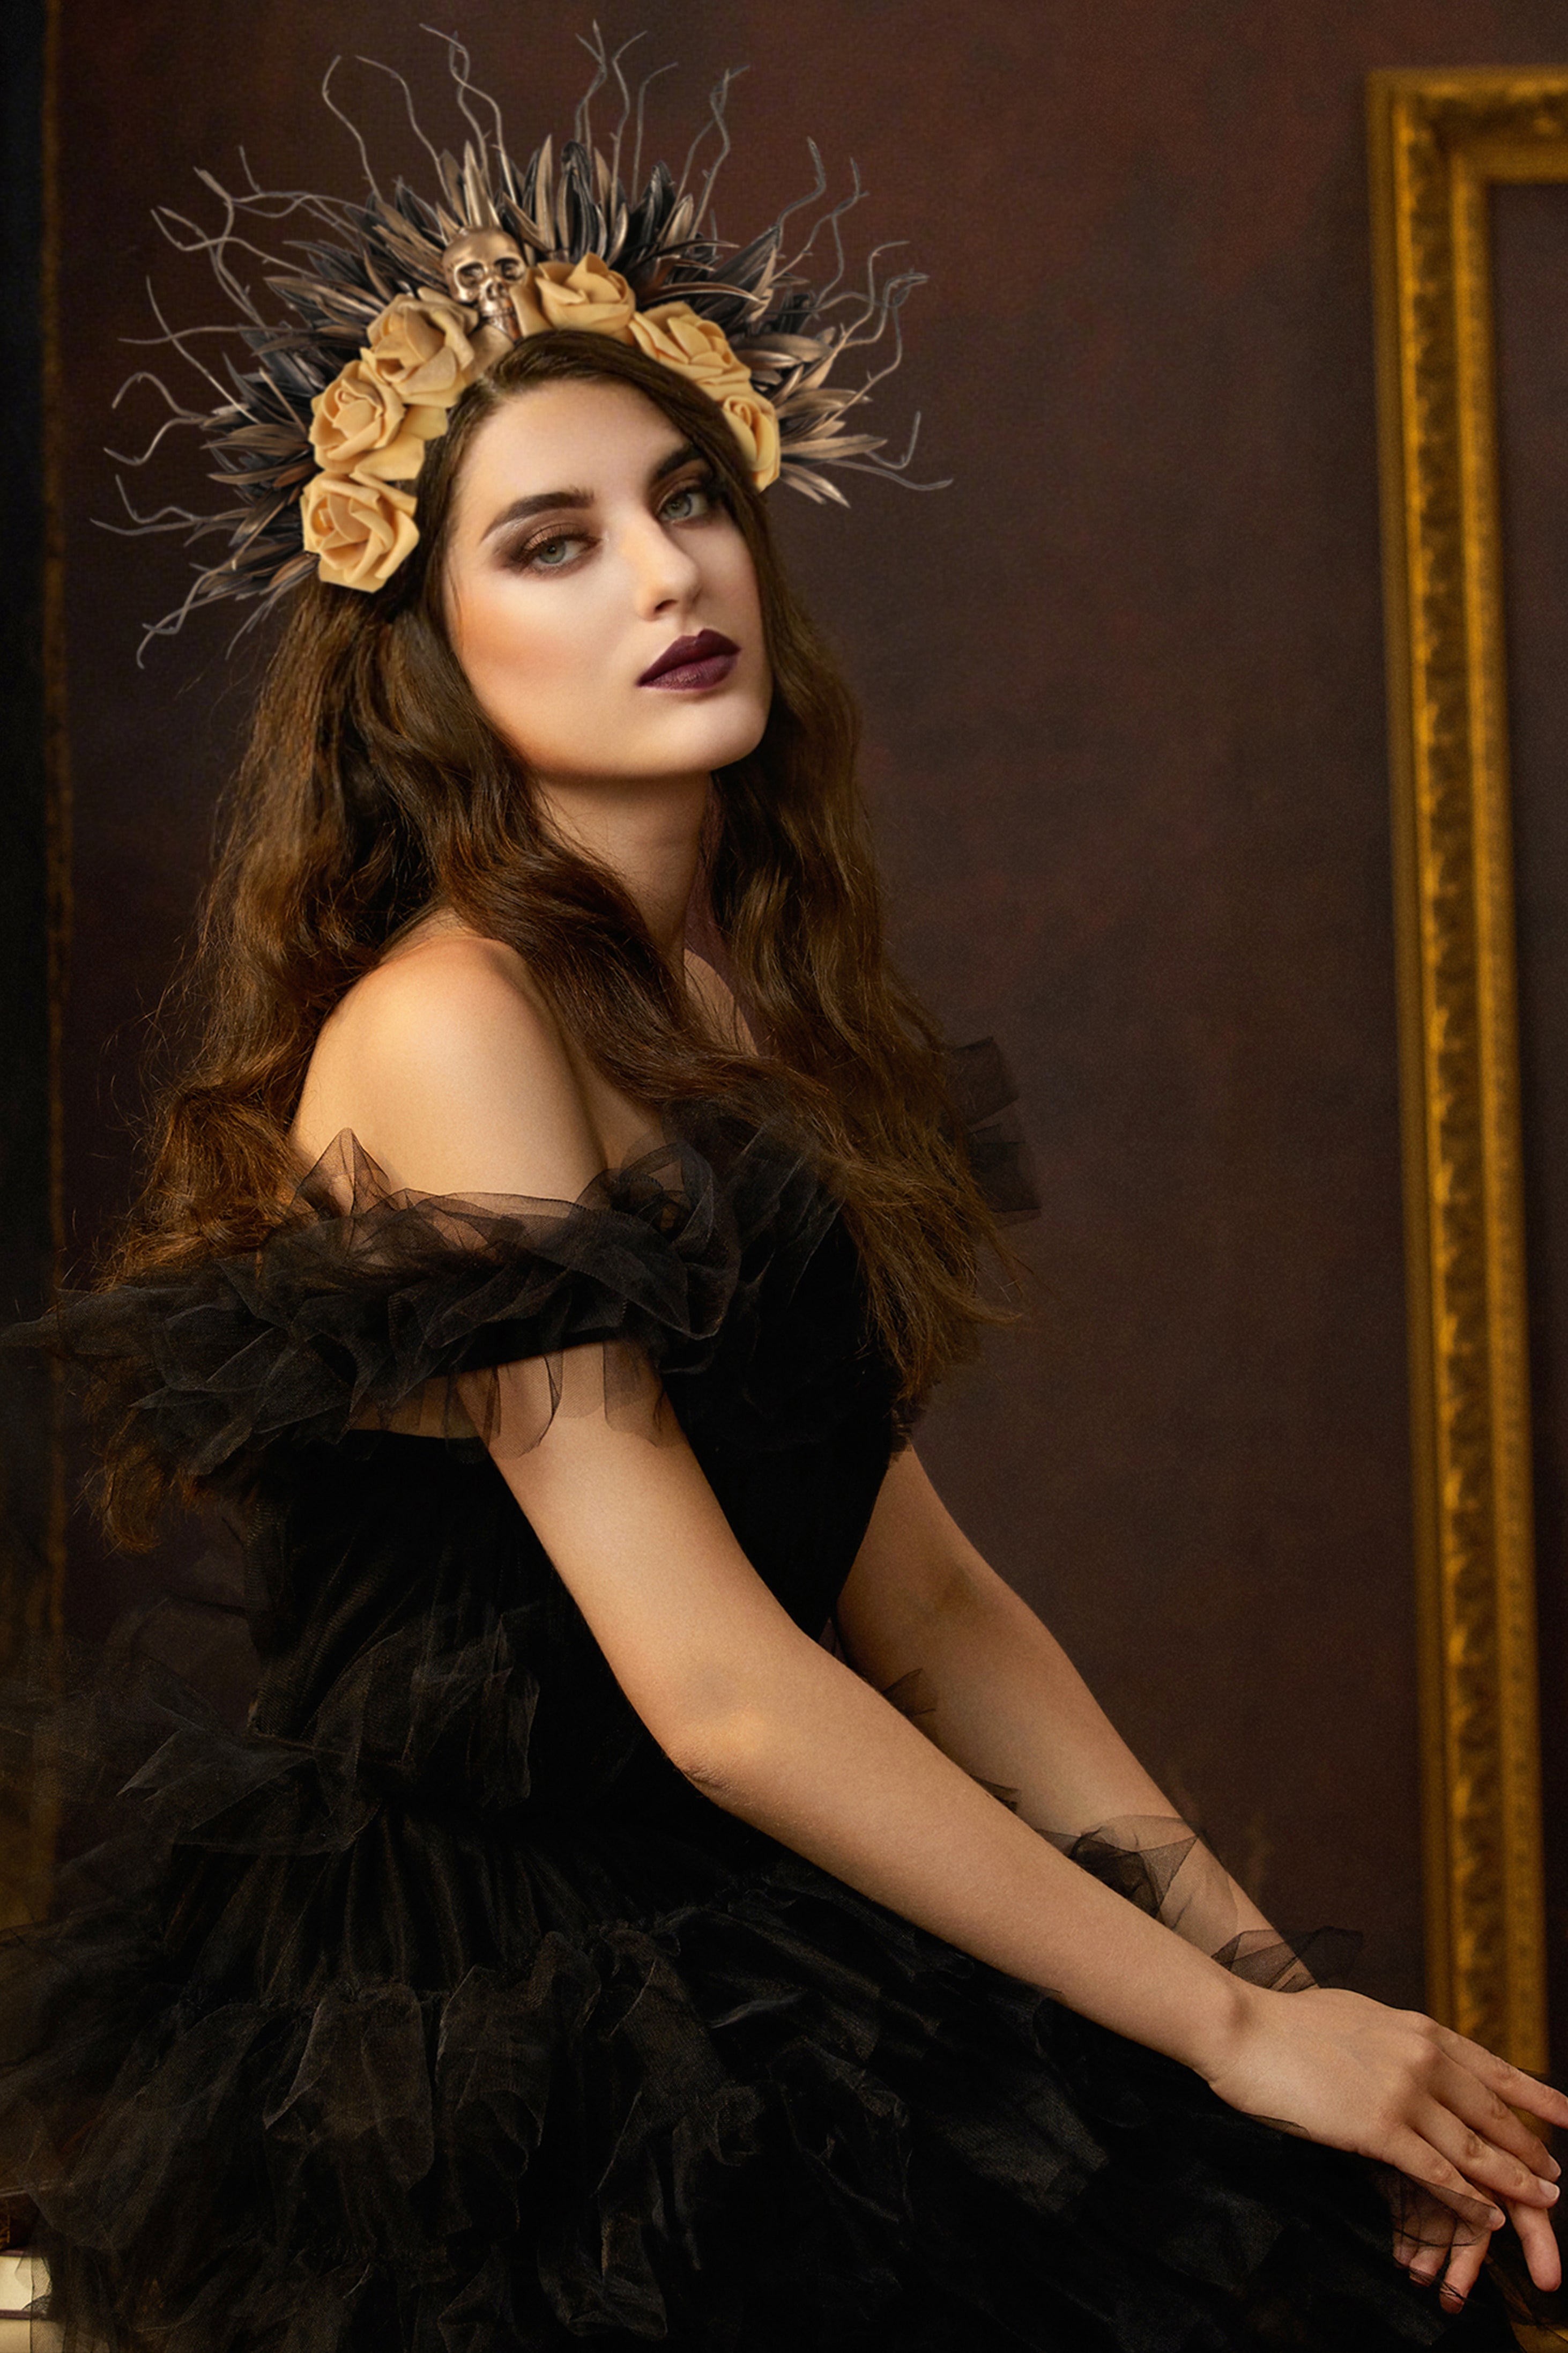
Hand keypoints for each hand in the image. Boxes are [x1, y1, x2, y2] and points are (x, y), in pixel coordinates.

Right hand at [1202, 1985, 1567, 2304]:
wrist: (1243, 2029)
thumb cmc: (1291, 2024)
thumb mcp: (1360, 2016)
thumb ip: (1397, 2038)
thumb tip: (1418, 2049)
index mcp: (1418, 2028)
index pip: (1492, 2067)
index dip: (1535, 2096)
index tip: (1567, 2115)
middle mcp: (1420, 2057)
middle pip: (1492, 2113)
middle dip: (1530, 2150)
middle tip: (1557, 2177)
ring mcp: (1401, 2093)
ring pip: (1473, 2149)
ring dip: (1512, 2182)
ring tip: (1541, 2203)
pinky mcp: (1377, 2130)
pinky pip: (1437, 2173)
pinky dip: (1468, 2200)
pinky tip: (1487, 2217)